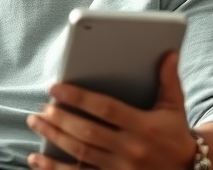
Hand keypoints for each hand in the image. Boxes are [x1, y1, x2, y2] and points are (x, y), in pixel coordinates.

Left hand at [27, 51, 196, 169]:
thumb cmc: (176, 135)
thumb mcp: (175, 108)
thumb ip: (168, 80)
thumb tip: (169, 53)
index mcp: (145, 127)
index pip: (107, 109)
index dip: (79, 97)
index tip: (56, 88)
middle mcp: (131, 149)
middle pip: (88, 132)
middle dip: (61, 119)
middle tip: (42, 107)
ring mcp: (121, 168)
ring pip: (81, 152)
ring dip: (54, 138)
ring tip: (36, 123)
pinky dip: (55, 169)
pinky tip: (37, 159)